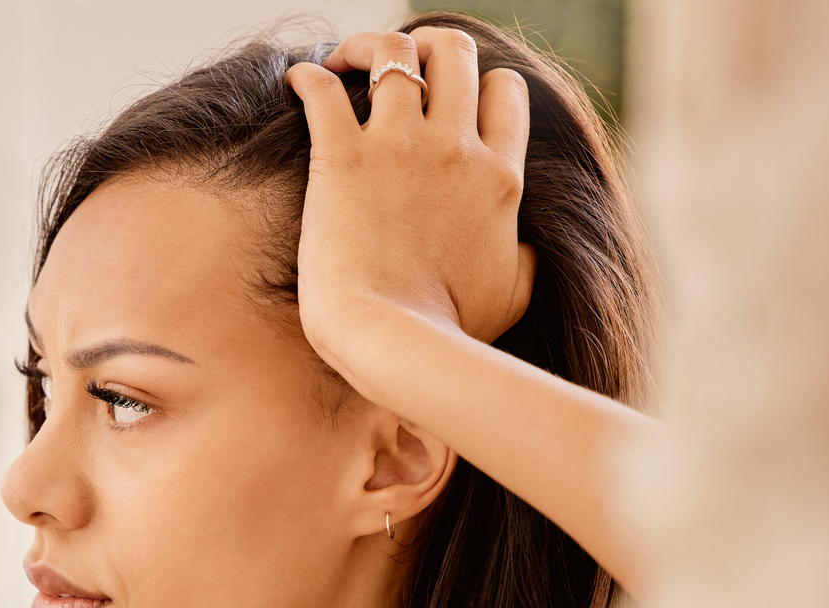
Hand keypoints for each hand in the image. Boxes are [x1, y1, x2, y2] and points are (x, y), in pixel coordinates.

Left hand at [286, 28, 534, 381]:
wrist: (393, 341)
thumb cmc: (448, 331)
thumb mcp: (510, 295)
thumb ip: (527, 260)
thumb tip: (531, 249)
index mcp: (499, 176)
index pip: (505, 92)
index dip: (481, 85)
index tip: (453, 101)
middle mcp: (456, 148)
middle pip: (454, 53)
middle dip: (428, 45)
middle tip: (398, 63)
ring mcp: (399, 146)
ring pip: (395, 53)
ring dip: (366, 46)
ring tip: (344, 61)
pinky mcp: (342, 157)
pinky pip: (324, 90)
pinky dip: (309, 77)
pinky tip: (298, 80)